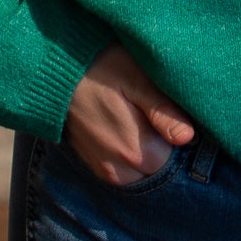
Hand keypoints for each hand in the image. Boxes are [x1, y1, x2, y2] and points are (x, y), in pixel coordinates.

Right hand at [64, 42, 196, 186]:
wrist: (53, 71)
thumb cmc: (101, 67)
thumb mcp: (136, 80)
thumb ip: (162, 111)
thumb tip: (188, 137)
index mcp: (135, 151)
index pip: (178, 159)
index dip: (180, 135)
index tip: (173, 111)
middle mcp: (119, 169)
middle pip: (160, 168)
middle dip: (164, 146)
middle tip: (154, 111)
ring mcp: (104, 169)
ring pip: (142, 172)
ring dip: (147, 152)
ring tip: (139, 118)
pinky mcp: (93, 164)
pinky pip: (123, 170)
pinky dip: (130, 155)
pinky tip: (126, 126)